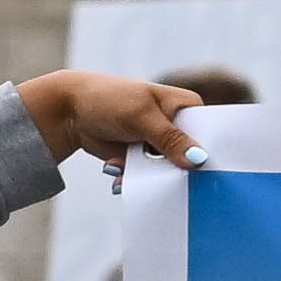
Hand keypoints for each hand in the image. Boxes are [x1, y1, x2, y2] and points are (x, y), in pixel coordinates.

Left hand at [16, 68, 237, 175]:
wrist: (70, 111)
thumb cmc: (109, 99)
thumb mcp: (141, 116)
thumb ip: (170, 138)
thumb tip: (199, 160)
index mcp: (186, 107)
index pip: (209, 133)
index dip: (211, 153)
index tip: (207, 173)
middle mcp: (177, 127)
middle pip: (191, 158)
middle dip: (178, 172)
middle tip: (165, 181)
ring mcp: (159, 145)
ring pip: (168, 172)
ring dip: (150, 178)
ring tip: (125, 170)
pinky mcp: (142, 159)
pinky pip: (148, 178)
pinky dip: (133, 180)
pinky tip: (116, 173)